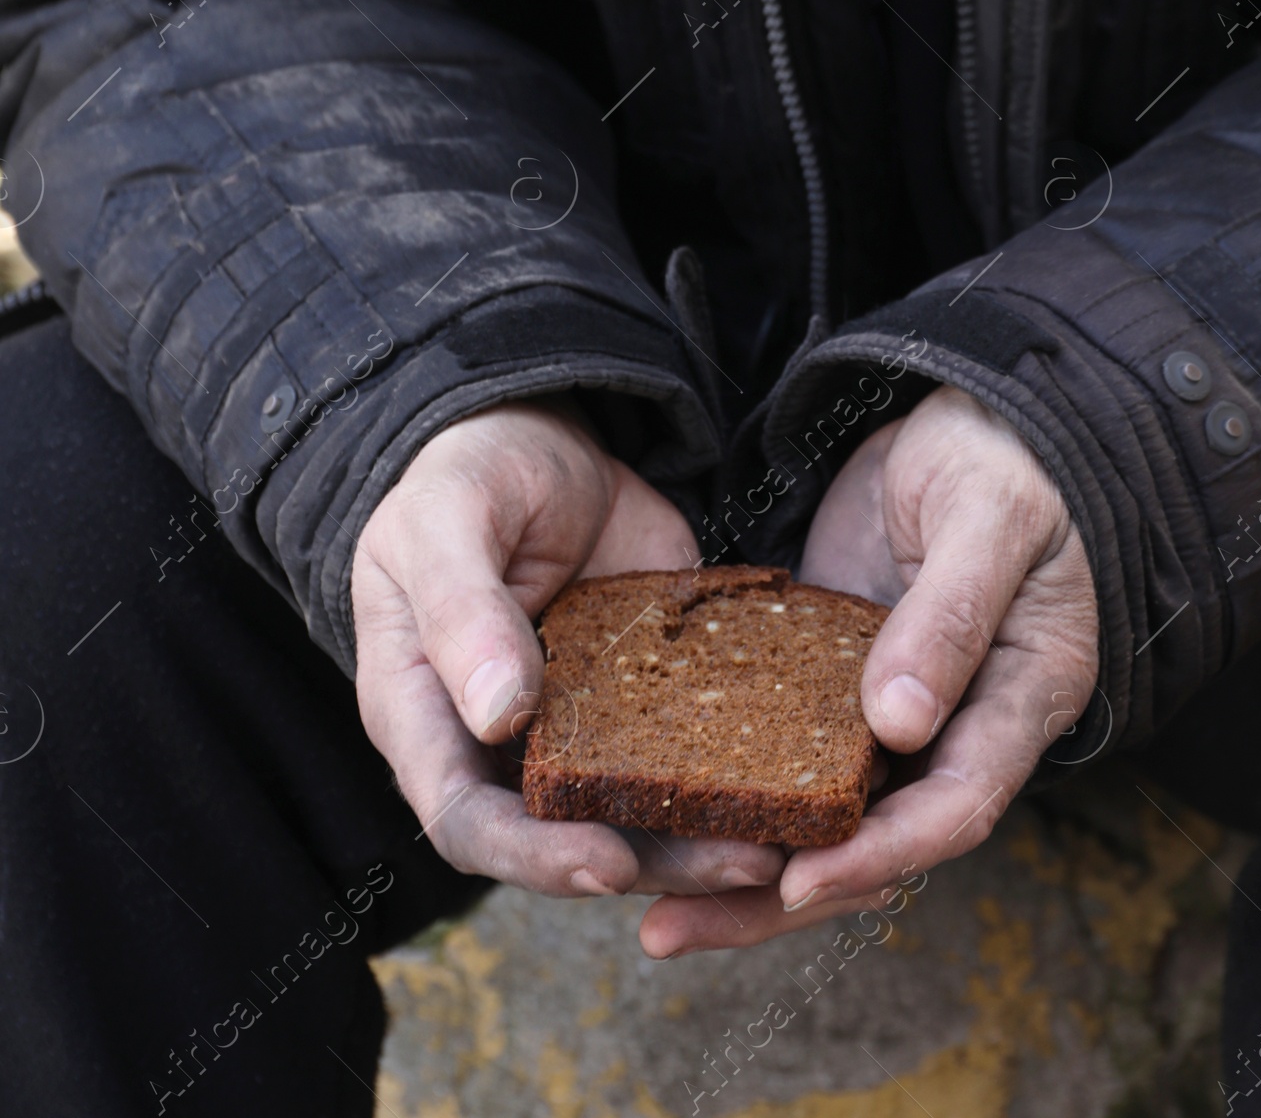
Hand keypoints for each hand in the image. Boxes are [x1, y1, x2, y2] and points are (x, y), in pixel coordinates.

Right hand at [351, 397, 784, 902]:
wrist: (544, 435)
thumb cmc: (470, 474)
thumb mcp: (446, 521)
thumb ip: (462, 612)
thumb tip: (497, 719)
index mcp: (425, 715)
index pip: (465, 821)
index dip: (532, 855)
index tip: (608, 864)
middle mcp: (498, 744)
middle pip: (563, 838)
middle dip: (650, 861)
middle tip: (737, 863)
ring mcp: (578, 724)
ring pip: (635, 812)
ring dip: (704, 837)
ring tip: (783, 845)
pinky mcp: (645, 697)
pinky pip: (685, 750)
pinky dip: (734, 775)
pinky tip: (795, 781)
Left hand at [639, 385, 1098, 954]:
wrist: (970, 413)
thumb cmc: (999, 457)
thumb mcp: (989, 517)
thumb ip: (949, 613)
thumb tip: (897, 725)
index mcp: (1020, 701)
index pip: (956, 806)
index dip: (881, 852)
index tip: (800, 882)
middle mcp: (959, 730)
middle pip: (876, 845)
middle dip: (780, 898)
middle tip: (676, 929)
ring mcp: (895, 712)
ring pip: (823, 817)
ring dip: (745, 868)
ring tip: (652, 918)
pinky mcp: (836, 683)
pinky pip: (787, 755)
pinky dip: (735, 791)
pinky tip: (655, 810)